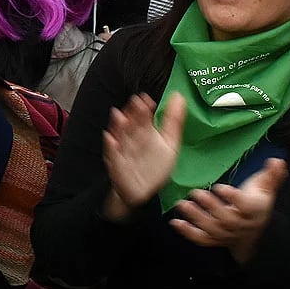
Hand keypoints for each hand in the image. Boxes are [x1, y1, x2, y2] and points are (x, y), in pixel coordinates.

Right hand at [101, 93, 185, 220]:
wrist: (142, 192)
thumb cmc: (155, 167)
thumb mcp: (170, 143)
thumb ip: (173, 121)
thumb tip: (179, 97)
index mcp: (145, 132)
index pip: (144, 116)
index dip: (144, 107)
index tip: (147, 99)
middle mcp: (132, 138)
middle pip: (131, 123)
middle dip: (132, 113)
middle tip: (136, 103)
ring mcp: (123, 150)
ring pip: (119, 135)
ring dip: (118, 126)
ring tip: (119, 116)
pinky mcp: (116, 163)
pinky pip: (112, 154)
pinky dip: (110, 146)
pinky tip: (110, 139)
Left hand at [171, 158, 287, 263]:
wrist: (253, 232)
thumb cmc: (257, 203)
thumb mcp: (266, 188)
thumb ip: (272, 175)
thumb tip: (277, 160)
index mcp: (255, 210)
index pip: (246, 206)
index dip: (234, 198)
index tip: (220, 187)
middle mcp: (241, 225)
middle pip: (227, 220)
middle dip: (211, 207)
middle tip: (196, 193)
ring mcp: (227, 235)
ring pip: (212, 230)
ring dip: (196, 218)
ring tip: (182, 204)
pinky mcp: (215, 240)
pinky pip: (202, 240)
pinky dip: (188, 232)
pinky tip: (175, 222)